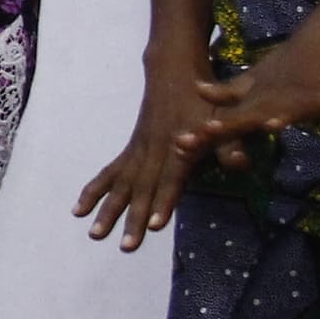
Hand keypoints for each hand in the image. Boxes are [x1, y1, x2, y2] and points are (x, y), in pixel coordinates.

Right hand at [73, 63, 221, 253]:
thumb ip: (229, 144)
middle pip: (141, 189)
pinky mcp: (130, 151)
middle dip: (133, 218)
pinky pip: (108, 173)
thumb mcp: (223, 117)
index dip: (164, 201)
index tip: (154, 225)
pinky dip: (94, 191)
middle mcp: (153, 151)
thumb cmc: (204, 99)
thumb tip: (241, 165)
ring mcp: (138, 151)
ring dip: (107, 210)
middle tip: (126, 246)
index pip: (171, 178)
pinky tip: (78, 210)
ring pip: (120, 184)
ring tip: (94, 234)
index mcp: (178, 145)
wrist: (174, 71)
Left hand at [167, 9, 319, 172]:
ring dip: (235, 122)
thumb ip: (234, 89)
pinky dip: (283, 117)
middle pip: (232, 117)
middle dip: (208, 133)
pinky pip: (296, 109)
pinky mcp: (313, 97)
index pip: (223, 115)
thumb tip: (199, 90)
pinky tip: (272, 127)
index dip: (202, 132)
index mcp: (254, 92)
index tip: (176, 147)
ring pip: (257, 112)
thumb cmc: (304, 56)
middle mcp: (264, 94)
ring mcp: (287, 95)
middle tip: (179, 147)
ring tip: (211, 130)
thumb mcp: (265, 78)